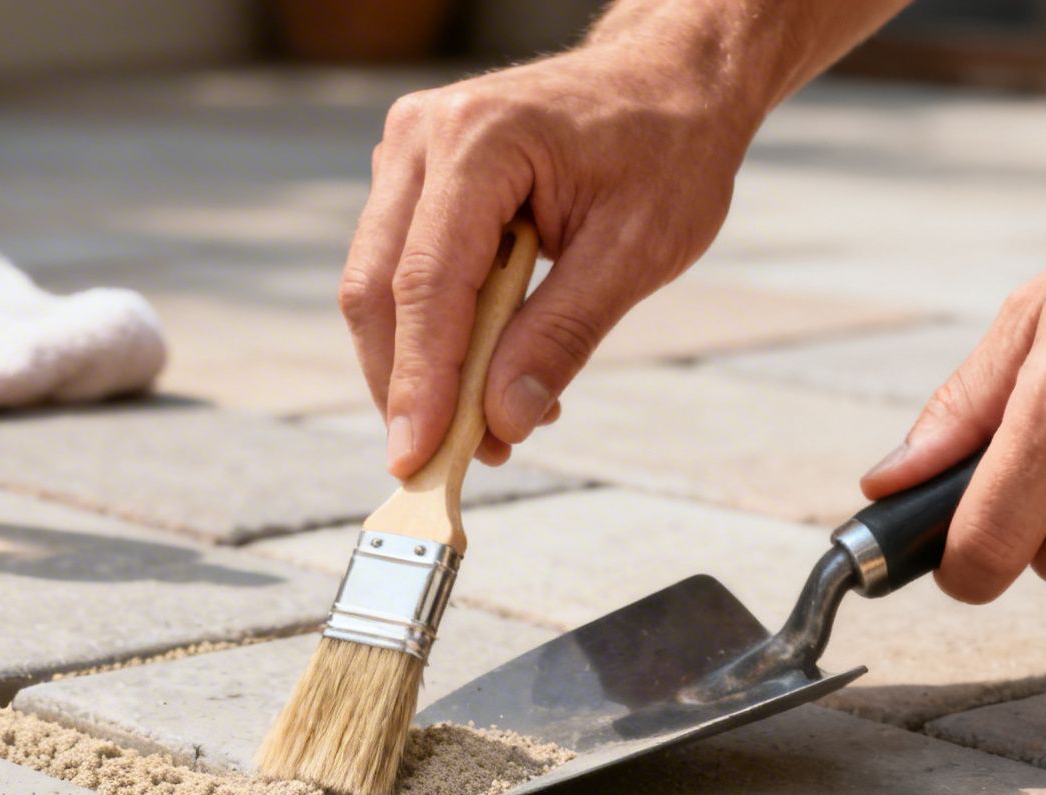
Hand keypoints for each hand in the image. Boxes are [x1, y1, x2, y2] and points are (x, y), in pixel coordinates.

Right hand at [344, 41, 757, 473]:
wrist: (669, 81)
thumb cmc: (666, 147)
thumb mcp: (637, 249)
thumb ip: (563, 334)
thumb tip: (502, 418)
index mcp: (480, 139)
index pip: (426, 283)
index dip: (418, 381)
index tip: (417, 456)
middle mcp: (423, 137)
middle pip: (378, 291)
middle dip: (408, 387)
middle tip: (449, 460)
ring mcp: (407, 153)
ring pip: (377, 289)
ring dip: (421, 368)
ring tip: (489, 423)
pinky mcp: (411, 179)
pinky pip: (400, 273)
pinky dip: (435, 335)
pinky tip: (487, 372)